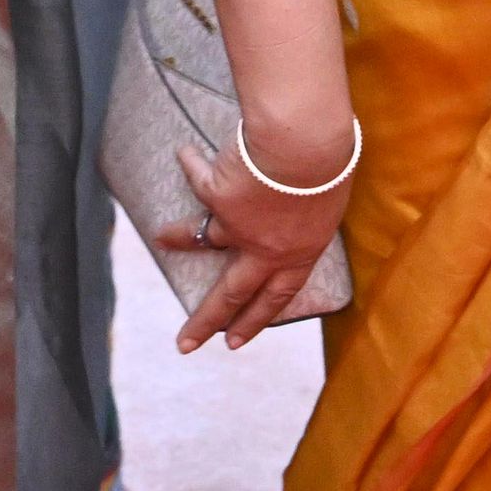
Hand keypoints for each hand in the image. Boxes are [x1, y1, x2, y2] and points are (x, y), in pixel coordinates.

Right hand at [173, 107, 355, 352]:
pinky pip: (199, 180)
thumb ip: (309, 212)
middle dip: (205, 321)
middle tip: (185, 345)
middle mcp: (266, 249)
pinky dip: (192, 164)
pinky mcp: (217, 199)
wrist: (305, 145)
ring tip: (160, 238)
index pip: (276, 296)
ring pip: (202, 239)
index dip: (254, 319)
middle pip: (231, 293)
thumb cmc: (330, 164)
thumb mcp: (329, 198)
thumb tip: (294, 206)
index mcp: (300, 253)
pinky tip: (184, 154)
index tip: (233, 341)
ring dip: (179, 238)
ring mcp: (238, 227)